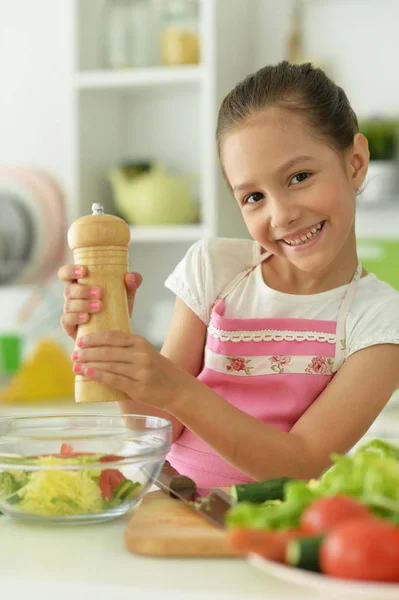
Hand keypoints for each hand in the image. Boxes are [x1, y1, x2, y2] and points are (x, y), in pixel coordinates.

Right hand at [58, 265, 142, 339]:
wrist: (117, 331)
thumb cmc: (117, 307)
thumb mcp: (126, 294)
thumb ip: (131, 283)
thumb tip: (132, 276)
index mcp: (81, 283)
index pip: (66, 273)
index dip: (71, 270)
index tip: (85, 271)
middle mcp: (72, 296)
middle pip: (68, 289)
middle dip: (83, 290)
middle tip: (100, 293)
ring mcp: (70, 311)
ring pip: (69, 304)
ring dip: (83, 304)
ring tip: (100, 306)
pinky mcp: (70, 326)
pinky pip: (67, 320)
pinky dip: (76, 317)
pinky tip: (87, 318)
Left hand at [71, 331, 193, 411]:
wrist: (177, 388)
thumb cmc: (156, 370)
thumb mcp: (144, 352)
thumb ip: (126, 349)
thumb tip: (96, 348)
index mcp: (140, 342)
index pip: (112, 336)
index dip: (94, 338)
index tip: (80, 341)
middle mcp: (141, 354)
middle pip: (108, 350)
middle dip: (87, 352)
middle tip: (74, 354)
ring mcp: (140, 371)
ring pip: (108, 365)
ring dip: (89, 364)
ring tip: (75, 365)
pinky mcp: (138, 387)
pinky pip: (114, 379)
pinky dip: (98, 375)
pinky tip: (87, 373)